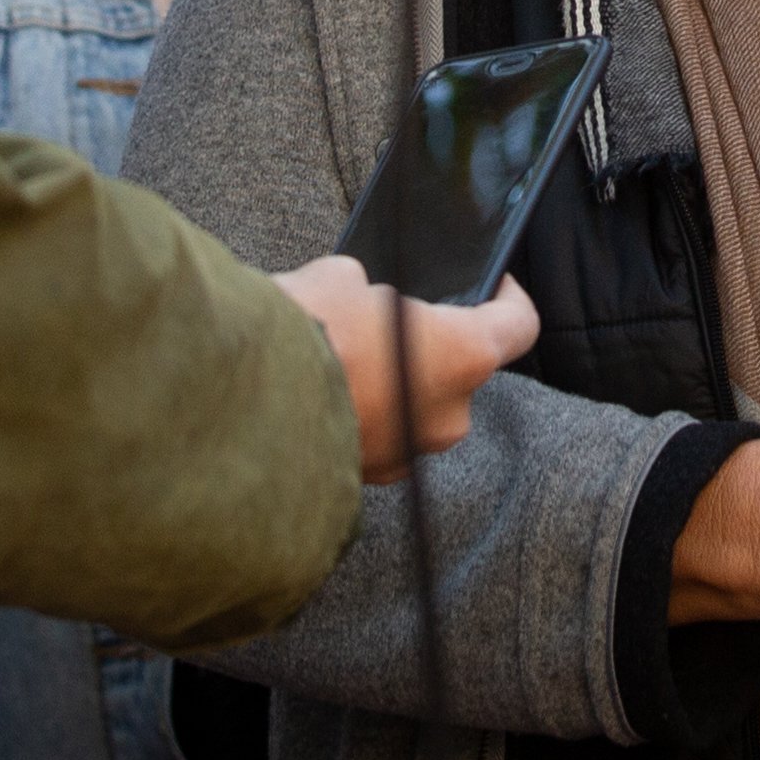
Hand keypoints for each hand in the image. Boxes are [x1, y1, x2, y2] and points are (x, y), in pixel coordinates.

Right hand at [269, 257, 537, 480]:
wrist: (241, 414)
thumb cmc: (305, 332)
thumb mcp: (340, 278)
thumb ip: (369, 291)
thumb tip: (357, 301)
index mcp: (463, 356)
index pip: (518, 325)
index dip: (507, 297)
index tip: (492, 280)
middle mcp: (448, 416)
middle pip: (455, 370)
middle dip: (424, 343)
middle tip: (381, 316)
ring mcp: (408, 456)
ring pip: (412, 407)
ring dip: (388, 383)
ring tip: (336, 353)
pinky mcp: (366, 482)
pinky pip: (374, 437)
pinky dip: (356, 415)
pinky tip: (315, 390)